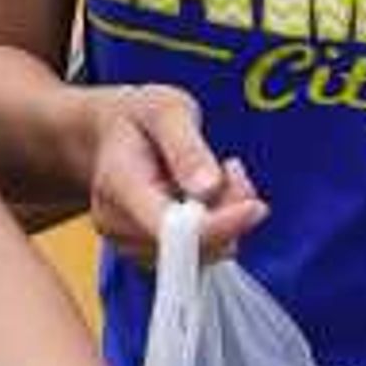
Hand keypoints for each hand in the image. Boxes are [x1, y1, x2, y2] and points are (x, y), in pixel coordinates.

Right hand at [89, 83, 268, 264]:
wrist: (109, 135)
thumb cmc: (138, 117)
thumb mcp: (166, 110)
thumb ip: (187, 148)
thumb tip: (209, 188)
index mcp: (118, 184)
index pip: (168, 226)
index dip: (216, 225)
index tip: (256, 207)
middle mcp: (116, 224)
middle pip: (190, 247)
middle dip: (228, 214)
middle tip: (233, 170)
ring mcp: (129, 243)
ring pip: (200, 255)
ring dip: (226, 220)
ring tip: (220, 174)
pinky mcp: (147, 253)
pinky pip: (197, 255)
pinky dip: (217, 229)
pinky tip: (210, 196)